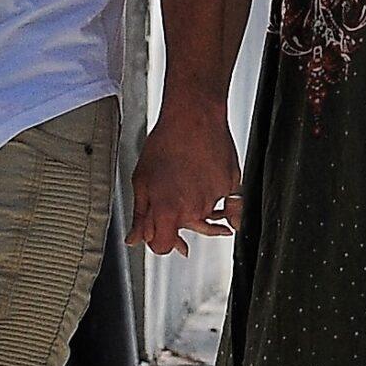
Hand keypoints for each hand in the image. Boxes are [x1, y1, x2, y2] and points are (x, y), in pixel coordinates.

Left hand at [128, 89, 242, 257]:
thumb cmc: (165, 144)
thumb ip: (140, 215)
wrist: (193, 118)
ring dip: (198, 207)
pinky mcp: (231, 187)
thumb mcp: (141, 180)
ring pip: (206, 217)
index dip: (157, 241)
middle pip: (186, 231)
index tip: (156, 231)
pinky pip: (226, 204)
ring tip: (190, 183)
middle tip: (173, 196)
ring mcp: (215, 200)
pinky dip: (220, 200)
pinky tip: (213, 192)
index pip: (163, 247)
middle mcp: (194, 211)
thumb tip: (134, 240)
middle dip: (177, 220)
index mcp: (168, 212)